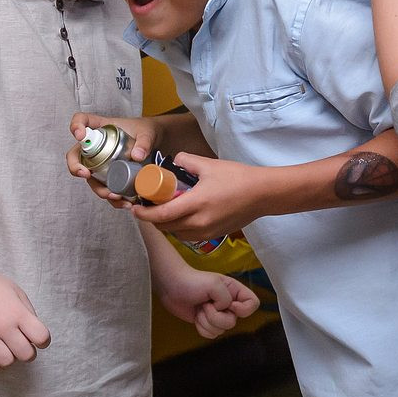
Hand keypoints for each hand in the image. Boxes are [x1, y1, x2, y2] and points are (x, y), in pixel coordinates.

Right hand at [0, 267, 50, 372]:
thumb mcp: (18, 293)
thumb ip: (29, 313)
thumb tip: (34, 335)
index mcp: (18, 313)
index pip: (41, 337)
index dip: (43, 341)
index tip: (38, 339)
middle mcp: (4, 326)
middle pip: (25, 355)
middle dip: (28, 353)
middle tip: (22, 346)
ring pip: (5, 362)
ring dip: (9, 359)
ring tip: (6, 350)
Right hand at [67, 112, 161, 205]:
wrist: (155, 143)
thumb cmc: (146, 131)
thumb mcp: (148, 133)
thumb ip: (144, 142)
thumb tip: (137, 156)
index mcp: (101, 127)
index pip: (81, 120)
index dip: (76, 126)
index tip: (80, 135)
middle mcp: (96, 146)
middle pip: (76, 155)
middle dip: (76, 167)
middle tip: (86, 174)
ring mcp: (100, 162)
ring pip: (90, 177)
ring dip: (99, 189)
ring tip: (115, 196)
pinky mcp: (108, 175)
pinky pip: (105, 188)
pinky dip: (112, 198)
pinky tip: (123, 203)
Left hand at [131, 154, 270, 240]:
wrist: (263, 194)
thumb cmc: (238, 178)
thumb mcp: (209, 165)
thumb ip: (186, 161)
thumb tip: (173, 160)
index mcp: (196, 204)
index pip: (161, 215)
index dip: (144, 214)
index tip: (135, 208)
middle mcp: (199, 223)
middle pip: (165, 227)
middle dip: (152, 219)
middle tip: (147, 207)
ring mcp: (207, 232)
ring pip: (176, 234)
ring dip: (166, 225)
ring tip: (164, 211)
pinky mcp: (214, 235)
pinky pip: (189, 236)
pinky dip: (180, 229)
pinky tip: (182, 216)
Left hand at [156, 269, 260, 339]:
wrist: (172, 287)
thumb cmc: (193, 281)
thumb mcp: (214, 284)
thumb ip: (225, 297)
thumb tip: (224, 310)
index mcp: (235, 292)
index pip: (253, 304)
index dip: (244, 309)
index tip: (230, 305)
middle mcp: (229, 304)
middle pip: (233, 322)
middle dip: (216, 316)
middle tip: (205, 304)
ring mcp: (218, 315)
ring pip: (221, 330)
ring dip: (206, 321)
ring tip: (199, 308)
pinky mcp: (207, 324)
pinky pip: (211, 335)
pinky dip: (201, 327)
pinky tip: (196, 316)